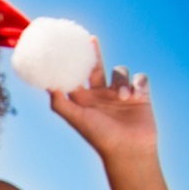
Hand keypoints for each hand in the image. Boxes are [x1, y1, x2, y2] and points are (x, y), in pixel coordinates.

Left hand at [49, 37, 156, 158]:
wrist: (128, 149)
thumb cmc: (99, 136)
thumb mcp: (76, 118)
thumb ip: (59, 102)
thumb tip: (48, 85)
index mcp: (84, 100)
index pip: (76, 77)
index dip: (71, 64)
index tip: (65, 49)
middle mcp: (101, 95)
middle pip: (96, 68)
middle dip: (94, 54)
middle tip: (90, 40)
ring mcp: (120, 94)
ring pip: (120, 71)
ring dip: (122, 80)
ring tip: (123, 97)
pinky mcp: (140, 95)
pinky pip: (140, 78)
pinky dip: (138, 84)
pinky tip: (136, 96)